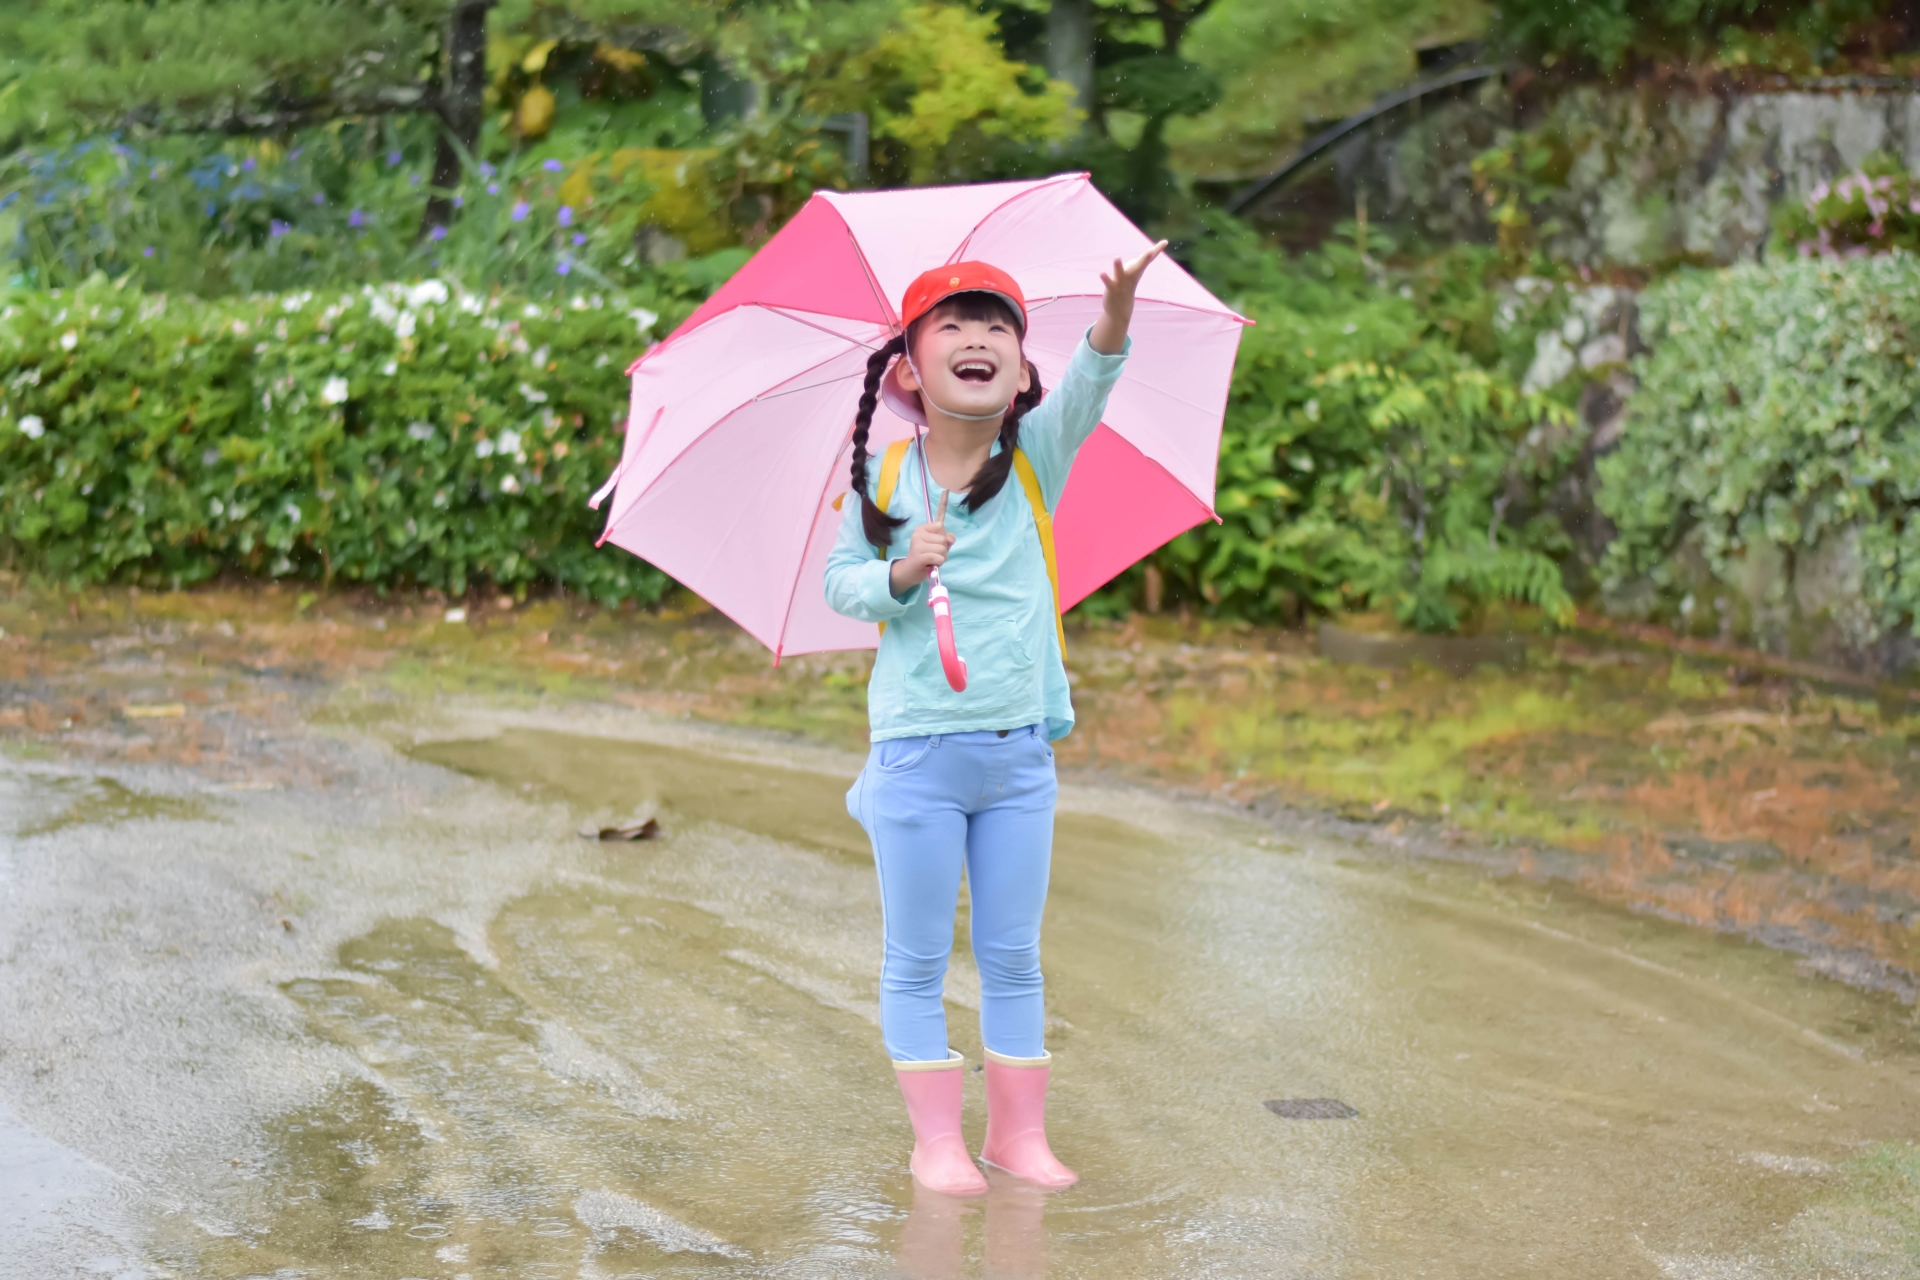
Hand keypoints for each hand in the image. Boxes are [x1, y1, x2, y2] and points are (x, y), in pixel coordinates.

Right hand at [890, 491, 953, 595]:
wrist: (907, 574)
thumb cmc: (924, 561)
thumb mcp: (937, 549)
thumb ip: (946, 541)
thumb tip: (951, 537)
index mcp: (922, 529)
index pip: (941, 525)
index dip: (943, 538)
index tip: (934, 544)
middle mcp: (918, 533)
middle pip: (944, 539)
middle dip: (943, 551)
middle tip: (932, 557)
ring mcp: (917, 544)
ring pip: (943, 549)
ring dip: (941, 559)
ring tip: (930, 562)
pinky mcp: (919, 555)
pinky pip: (940, 557)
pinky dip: (938, 564)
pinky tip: (929, 566)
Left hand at [1090, 240, 1165, 354]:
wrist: (1121, 309)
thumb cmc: (1128, 285)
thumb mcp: (1136, 271)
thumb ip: (1143, 260)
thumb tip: (1154, 249)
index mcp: (1138, 269)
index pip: (1149, 258)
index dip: (1157, 249)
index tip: (1165, 241)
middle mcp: (1132, 275)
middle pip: (1140, 266)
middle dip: (1145, 259)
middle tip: (1150, 251)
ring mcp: (1122, 283)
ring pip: (1121, 273)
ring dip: (1118, 266)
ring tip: (1117, 257)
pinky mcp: (1112, 289)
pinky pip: (1109, 283)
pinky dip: (1105, 278)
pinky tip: (1101, 273)